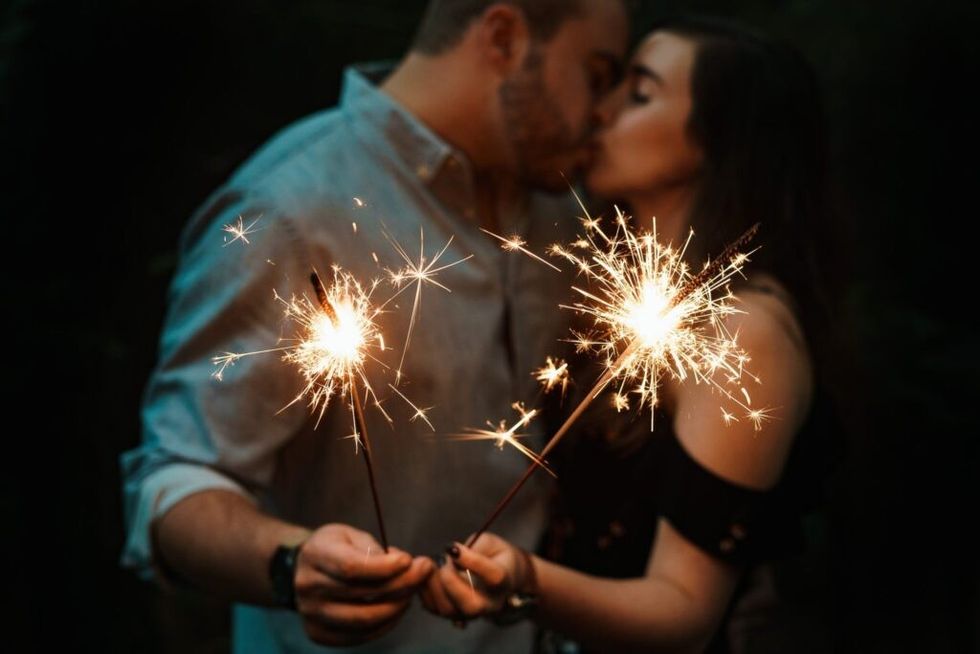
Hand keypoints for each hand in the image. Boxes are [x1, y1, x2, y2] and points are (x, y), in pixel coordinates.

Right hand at [293, 523, 434, 646]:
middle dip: (400, 585)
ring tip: (410, 593)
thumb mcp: (352, 535)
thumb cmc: (336, 547)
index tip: (409, 561)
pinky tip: (396, 609)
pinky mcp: (318, 633)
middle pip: (362, 595)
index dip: (384, 567)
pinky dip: (384, 625)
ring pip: (363, 620)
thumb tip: (405, 568)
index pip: (351, 567)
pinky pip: (359, 636)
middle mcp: (308, 586)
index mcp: (315, 554)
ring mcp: (311, 614)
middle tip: (423, 573)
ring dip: (396, 608)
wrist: (305, 569)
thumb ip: (375, 551)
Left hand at [419, 533, 534, 620]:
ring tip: (434, 564)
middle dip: (451, 582)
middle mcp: (490, 604)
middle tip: (443, 561)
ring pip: (449, 610)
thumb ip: (476, 547)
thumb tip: (453, 554)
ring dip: (434, 584)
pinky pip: (434, 608)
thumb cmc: (493, 555)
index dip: (473, 561)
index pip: (494, 577)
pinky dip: (425, 590)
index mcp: (505, 582)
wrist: (498, 577)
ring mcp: (470, 613)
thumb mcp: (490, 542)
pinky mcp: (452, 614)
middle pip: (472, 606)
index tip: (454, 548)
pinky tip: (427, 573)